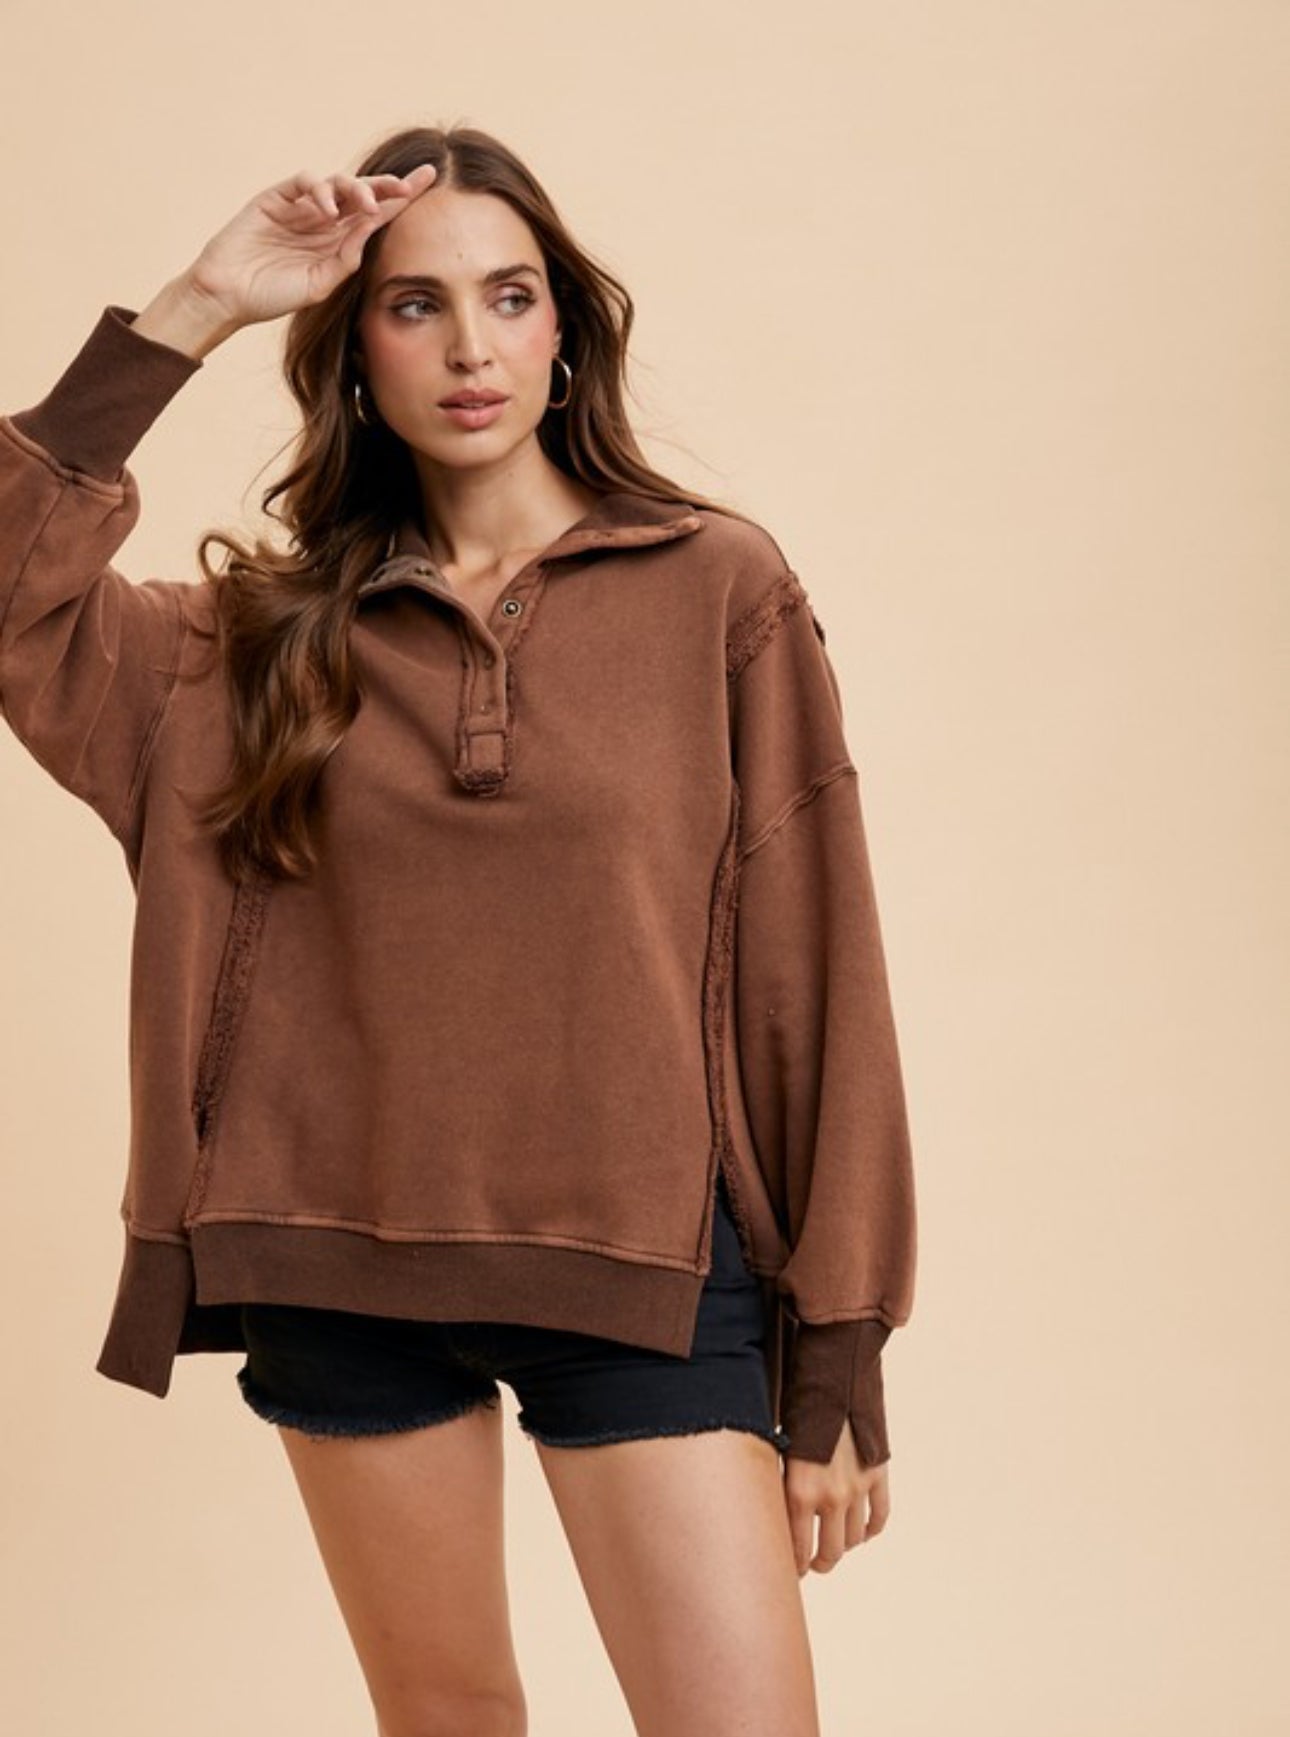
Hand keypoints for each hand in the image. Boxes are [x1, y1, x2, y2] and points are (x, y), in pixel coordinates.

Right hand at [180, 164, 438, 329]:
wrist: (229, 296)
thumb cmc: (273, 296)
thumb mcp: (320, 284)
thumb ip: (347, 258)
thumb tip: (372, 229)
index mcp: (338, 241)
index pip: (376, 214)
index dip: (401, 198)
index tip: (430, 182)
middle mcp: (323, 220)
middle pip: (362, 192)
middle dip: (388, 185)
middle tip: (409, 186)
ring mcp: (300, 207)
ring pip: (336, 183)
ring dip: (356, 189)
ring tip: (368, 205)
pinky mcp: (275, 198)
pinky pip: (304, 182)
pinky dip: (319, 191)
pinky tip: (328, 210)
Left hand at [783, 1421, 889, 1576]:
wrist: (833, 1376)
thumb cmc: (796, 1409)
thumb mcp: (779, 1448)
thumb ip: (782, 1483)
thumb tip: (776, 1511)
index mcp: (799, 1491)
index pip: (797, 1549)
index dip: (794, 1566)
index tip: (791, 1571)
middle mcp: (831, 1496)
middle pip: (830, 1552)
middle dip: (820, 1562)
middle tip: (813, 1563)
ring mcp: (859, 1487)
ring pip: (855, 1539)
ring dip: (844, 1546)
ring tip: (834, 1544)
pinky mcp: (878, 1474)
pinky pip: (879, 1517)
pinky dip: (870, 1529)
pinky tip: (861, 1531)